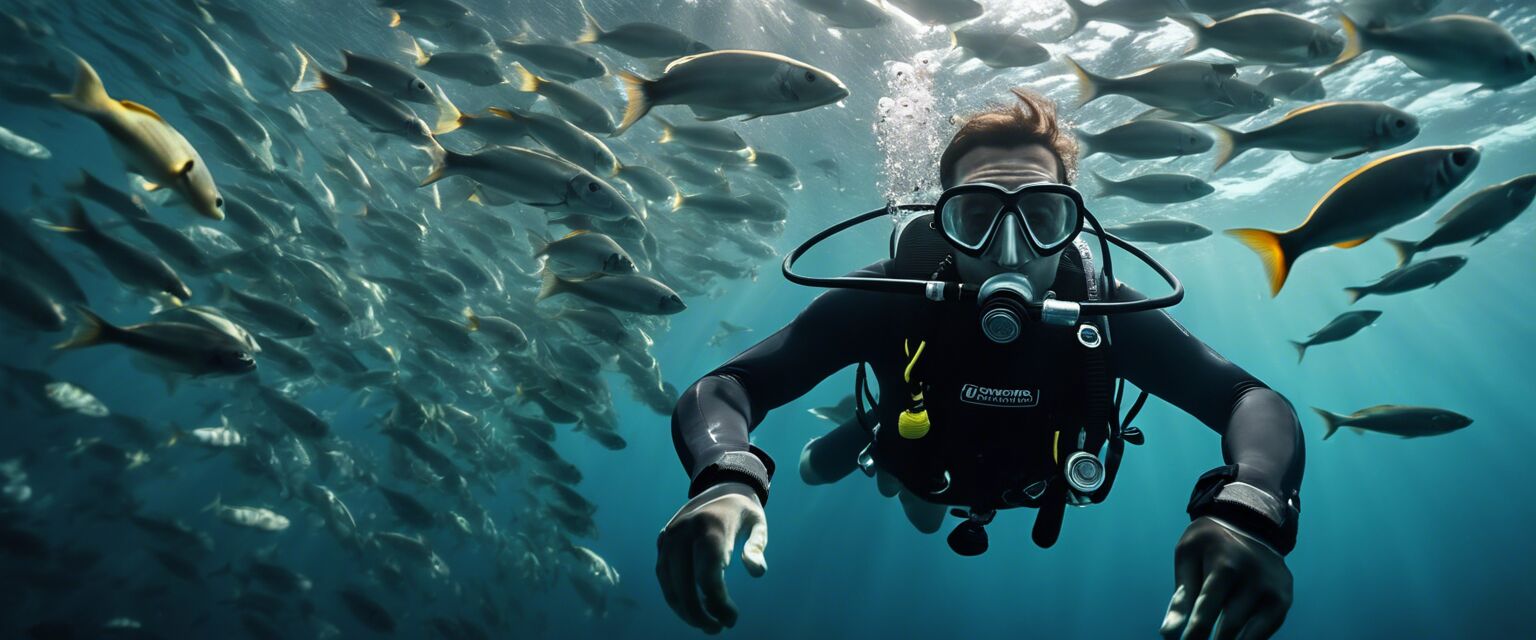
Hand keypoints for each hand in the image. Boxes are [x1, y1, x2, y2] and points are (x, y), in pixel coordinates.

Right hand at [656, 481, 767, 633]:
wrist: (719, 484)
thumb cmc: (743, 510)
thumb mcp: (758, 522)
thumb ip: (758, 546)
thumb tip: (756, 571)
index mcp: (710, 528)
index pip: (708, 577)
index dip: (719, 605)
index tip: (733, 619)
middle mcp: (684, 532)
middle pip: (685, 587)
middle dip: (701, 615)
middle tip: (718, 628)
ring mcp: (669, 537)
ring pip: (670, 585)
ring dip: (685, 611)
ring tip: (706, 624)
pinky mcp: (663, 542)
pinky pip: (663, 577)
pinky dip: (675, 597)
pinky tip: (691, 610)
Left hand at [1161, 516, 1292, 639]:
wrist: (1250, 523)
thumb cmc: (1209, 544)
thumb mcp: (1188, 556)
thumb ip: (1181, 595)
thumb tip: (1168, 633)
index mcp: (1224, 565)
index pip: (1206, 610)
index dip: (1193, 634)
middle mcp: (1253, 579)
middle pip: (1229, 626)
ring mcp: (1272, 591)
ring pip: (1249, 634)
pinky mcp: (1283, 600)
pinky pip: (1265, 632)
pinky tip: (1231, 638)